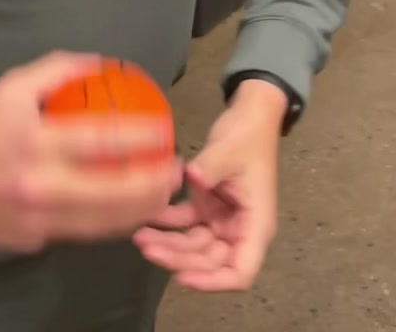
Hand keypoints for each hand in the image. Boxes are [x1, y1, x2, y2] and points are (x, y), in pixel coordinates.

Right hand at [0, 51, 181, 252]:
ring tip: (162, 196)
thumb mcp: (13, 85)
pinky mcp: (33, 242)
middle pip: (112, 194)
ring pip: (102, 224)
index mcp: (35, 142)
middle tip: (176, 171)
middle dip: (152, 186)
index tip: (166, 130)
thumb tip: (102, 64)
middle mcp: (39, 186)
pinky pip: (79, 232)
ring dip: (138, 211)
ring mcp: (37, 221)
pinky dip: (106, 222)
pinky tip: (125, 210)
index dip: (139, 137)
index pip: (100, 140)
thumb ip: (58, 70)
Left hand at [132, 79, 284, 290]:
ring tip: (140, 236)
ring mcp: (223, 218)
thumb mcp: (229, 150)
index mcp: (256, 224)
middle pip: (210, 261)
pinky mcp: (208, 205)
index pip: (240, 271)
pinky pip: (186, 222)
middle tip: (147, 247)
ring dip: (169, 243)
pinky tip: (148, 216)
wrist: (249, 114)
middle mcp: (240, 228)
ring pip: (194, 245)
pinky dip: (168, 221)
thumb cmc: (248, 135)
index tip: (183, 278)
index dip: (213, 282)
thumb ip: (210, 168)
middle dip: (178, 259)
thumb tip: (192, 178)